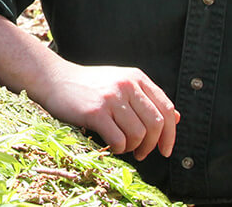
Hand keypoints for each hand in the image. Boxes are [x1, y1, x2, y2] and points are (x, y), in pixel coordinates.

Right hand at [27, 61, 179, 160]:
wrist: (55, 79)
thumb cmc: (90, 86)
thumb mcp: (122, 83)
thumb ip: (147, 98)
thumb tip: (176, 118)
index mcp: (137, 78)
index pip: (166, 109)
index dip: (170, 133)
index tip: (165, 149)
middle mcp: (127, 86)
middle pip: (156, 124)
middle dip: (153, 145)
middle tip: (143, 153)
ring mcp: (111, 99)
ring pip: (138, 134)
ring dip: (134, 148)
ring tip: (125, 147)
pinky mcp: (96, 112)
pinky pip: (119, 140)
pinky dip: (119, 149)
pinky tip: (112, 146)